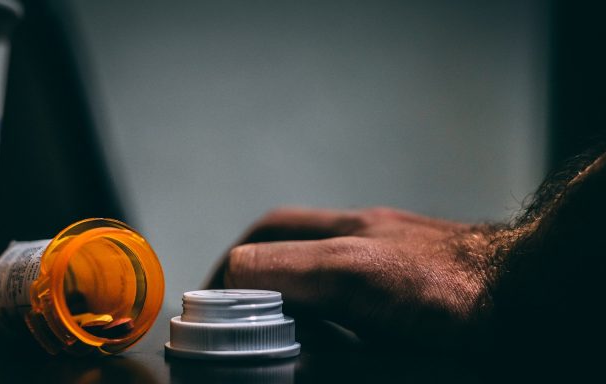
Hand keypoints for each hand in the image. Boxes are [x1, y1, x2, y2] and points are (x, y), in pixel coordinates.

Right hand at [205, 207, 497, 349]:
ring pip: (299, 224)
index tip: (212, 326)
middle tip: (224, 302)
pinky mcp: (398, 224)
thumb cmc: (483, 333)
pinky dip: (307, 252)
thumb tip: (292, 365)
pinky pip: (331, 228)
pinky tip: (318, 286)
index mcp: (351, 272)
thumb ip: (339, 367)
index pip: (253, 266)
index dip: (221, 298)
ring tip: (265, 295)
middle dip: (236, 265)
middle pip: (268, 231)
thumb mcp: (403, 369)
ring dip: (271, 255)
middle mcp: (358, 234)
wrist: (548, 283)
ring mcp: (379, 223)